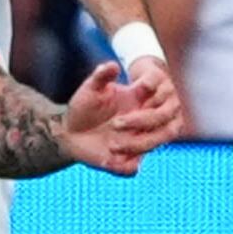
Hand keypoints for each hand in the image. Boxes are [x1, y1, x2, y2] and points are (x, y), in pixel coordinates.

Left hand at [53, 60, 176, 174]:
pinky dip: (126, 166)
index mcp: (139, 101)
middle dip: (142, 122)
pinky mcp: (126, 160)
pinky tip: (109, 159)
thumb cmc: (84, 106)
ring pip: (155, 143)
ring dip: (136, 145)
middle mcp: (144, 121)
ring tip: (112, 144)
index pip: (160, 96)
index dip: (155, 93)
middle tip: (115, 123)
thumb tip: (112, 66)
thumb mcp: (90, 88)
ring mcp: (138, 141)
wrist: (69, 131)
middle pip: (163, 121)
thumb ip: (101, 76)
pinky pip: (133, 168)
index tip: (139, 91)